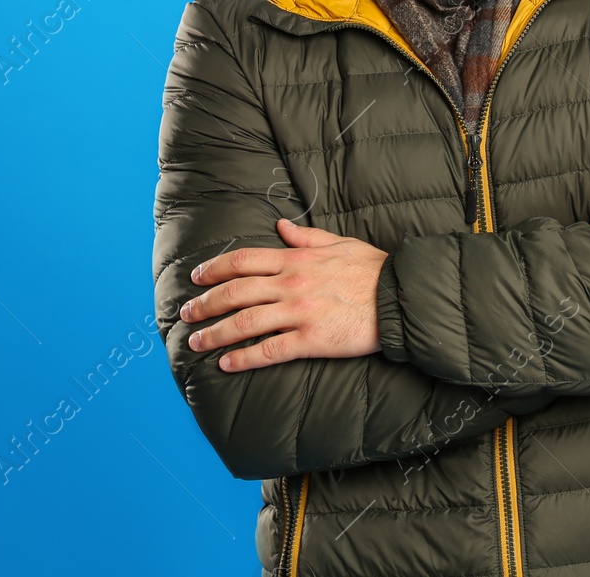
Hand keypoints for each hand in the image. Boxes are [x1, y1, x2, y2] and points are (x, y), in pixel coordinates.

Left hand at [181, 218, 387, 371]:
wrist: (402, 298)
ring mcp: (300, 312)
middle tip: (187, 314)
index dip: (215, 268)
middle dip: (206, 303)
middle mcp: (292, 284)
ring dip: (216, 333)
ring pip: (245, 323)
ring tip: (197, 343)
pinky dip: (244, 358)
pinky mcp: (312, 340)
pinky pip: (269, 351)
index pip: (244, 260)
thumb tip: (281, 226)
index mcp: (297, 259)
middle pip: (236, 292)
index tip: (197, 277)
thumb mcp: (340, 243)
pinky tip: (227, 364)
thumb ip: (307, 237)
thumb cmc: (373, 270)